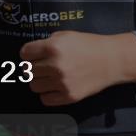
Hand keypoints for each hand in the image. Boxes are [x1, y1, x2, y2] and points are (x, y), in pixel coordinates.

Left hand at [20, 31, 135, 105]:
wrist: (111, 60)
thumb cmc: (88, 45)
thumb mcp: (65, 35)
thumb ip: (47, 43)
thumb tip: (31, 54)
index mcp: (52, 47)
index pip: (25, 53)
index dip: (28, 53)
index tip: (33, 54)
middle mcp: (55, 66)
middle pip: (27, 70)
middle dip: (32, 67)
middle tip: (42, 65)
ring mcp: (62, 83)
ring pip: (34, 86)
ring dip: (38, 80)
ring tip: (49, 76)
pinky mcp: (68, 96)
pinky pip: (45, 99)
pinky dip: (47, 94)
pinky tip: (54, 86)